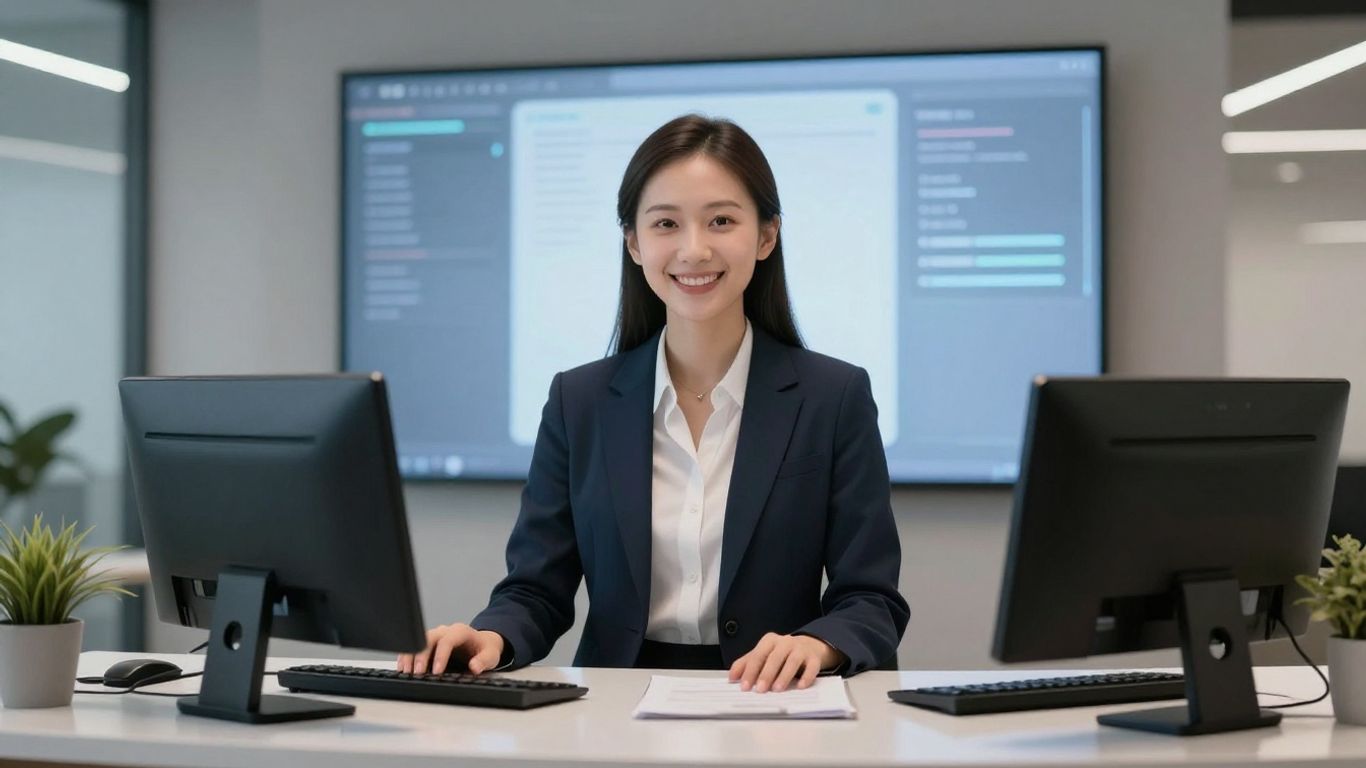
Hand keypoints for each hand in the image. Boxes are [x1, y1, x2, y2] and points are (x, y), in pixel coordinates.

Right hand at [397, 623, 504, 674]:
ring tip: (406, 672)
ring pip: (418, 641)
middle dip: (421, 655)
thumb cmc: (485, 649)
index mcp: (460, 631)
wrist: (482, 643)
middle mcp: (446, 631)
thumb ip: (483, 661)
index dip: (441, 656)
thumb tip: (474, 667)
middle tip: (417, 673)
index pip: (447, 641)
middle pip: (429, 638)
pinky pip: (414, 646)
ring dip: (411, 655)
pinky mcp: (429, 643)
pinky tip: (403, 668)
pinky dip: (407, 656)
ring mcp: (436, 635)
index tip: (437, 672)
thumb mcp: (491, 655)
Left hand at [728, 633, 844, 692]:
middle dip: (766, 674)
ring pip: (792, 661)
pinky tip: (801, 686)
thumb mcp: (763, 654)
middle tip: (760, 689)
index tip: (744, 686)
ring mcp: (800, 649)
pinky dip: (807, 677)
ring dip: (784, 676)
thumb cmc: (782, 653)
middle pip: (774, 658)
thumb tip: (732, 676)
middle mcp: (785, 643)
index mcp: (769, 641)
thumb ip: (746, 663)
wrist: (810, 645)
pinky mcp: (814, 658)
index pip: (757, 655)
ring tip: (777, 689)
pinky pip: (811, 667)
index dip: (750, 671)